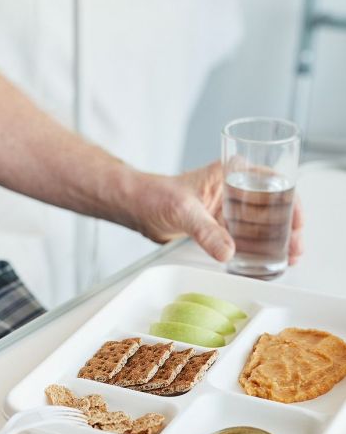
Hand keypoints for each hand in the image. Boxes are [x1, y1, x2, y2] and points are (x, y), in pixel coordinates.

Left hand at [126, 161, 302, 263]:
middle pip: (271, 206)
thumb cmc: (155, 195)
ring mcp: (226, 208)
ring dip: (273, 240)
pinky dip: (253, 248)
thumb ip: (206, 232)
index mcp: (231, 172)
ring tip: (286, 258)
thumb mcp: (184, 211)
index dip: (291, 203)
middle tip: (294, 248)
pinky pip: (242, 237)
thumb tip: (228, 252)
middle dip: (286, 227)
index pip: (272, 183)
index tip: (297, 224)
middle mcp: (233, 188)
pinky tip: (263, 261)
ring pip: (259, 224)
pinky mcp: (217, 225)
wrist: (135, 208)